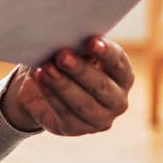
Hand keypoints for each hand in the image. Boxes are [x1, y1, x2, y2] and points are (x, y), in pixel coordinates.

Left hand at [3, 36, 133, 135]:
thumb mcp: (74, 51)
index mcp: (123, 76)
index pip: (119, 64)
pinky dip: (51, 95)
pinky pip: (65, 113)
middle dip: (81, 70)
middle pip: (101, 86)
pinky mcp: (77, 129)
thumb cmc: (66, 63)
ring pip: (83, 103)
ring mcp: (100, 119)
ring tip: (46, 67)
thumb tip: (66, 33)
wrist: (44, 88)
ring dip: (63, 84)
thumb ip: (78, 46)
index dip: (106, 53)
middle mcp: (118, 100)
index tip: (91, 41)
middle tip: (62, 55)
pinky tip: (40, 79)